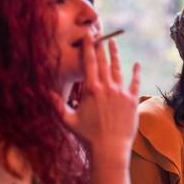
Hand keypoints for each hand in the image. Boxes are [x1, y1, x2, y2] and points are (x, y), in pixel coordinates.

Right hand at [53, 36, 139, 163]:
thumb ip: (57, 105)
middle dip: (101, 46)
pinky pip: (135, 82)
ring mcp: (121, 93)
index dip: (88, 47)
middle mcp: (107, 87)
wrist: (110, 148)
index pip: (89, 62)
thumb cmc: (88, 137)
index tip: (88, 36)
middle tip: (100, 34)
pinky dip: (136, 72)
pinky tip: (137, 63)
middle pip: (103, 61)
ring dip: (115, 54)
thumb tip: (47, 93)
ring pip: (118, 69)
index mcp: (91, 89)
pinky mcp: (132, 100)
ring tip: (113, 43)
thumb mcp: (69, 120)